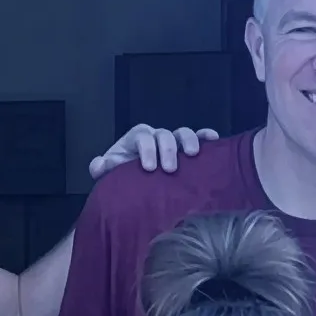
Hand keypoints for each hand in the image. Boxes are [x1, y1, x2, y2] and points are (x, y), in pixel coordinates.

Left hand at [89, 124, 218, 179]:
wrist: (134, 182)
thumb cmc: (121, 175)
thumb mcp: (109, 172)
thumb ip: (102, 168)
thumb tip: (103, 164)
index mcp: (136, 138)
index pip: (142, 137)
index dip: (146, 149)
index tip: (149, 168)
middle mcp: (155, 136)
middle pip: (164, 134)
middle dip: (167, 149)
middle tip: (169, 169)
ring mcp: (172, 141)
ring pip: (182, 133)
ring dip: (189, 140)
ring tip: (193, 155)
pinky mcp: (186, 148)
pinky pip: (198, 137)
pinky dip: (206, 135)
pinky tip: (213, 139)